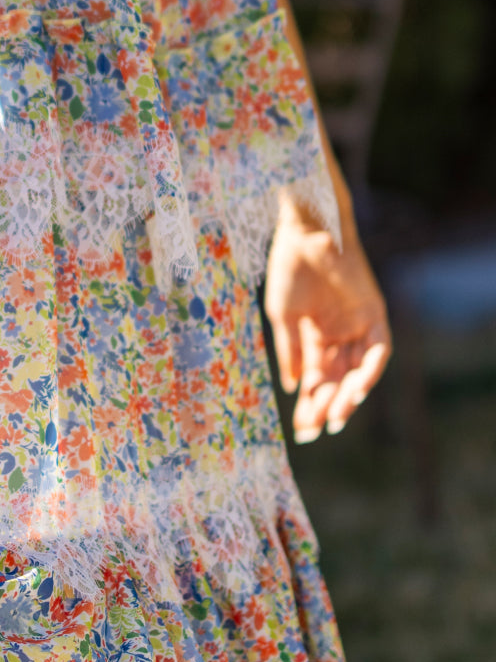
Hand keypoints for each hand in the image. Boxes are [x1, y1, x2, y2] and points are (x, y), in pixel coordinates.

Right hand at [265, 199, 391, 442]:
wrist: (306, 232)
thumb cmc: (289, 267)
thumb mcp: (283, 316)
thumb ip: (291, 351)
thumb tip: (294, 387)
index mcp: (315, 334)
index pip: (316, 378)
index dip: (310, 404)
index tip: (302, 430)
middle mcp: (339, 333)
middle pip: (337, 379)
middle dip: (327, 405)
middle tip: (316, 430)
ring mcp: (358, 324)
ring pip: (358, 370)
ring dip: (349, 394)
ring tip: (336, 416)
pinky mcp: (375, 313)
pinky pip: (378, 350)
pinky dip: (370, 370)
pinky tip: (357, 390)